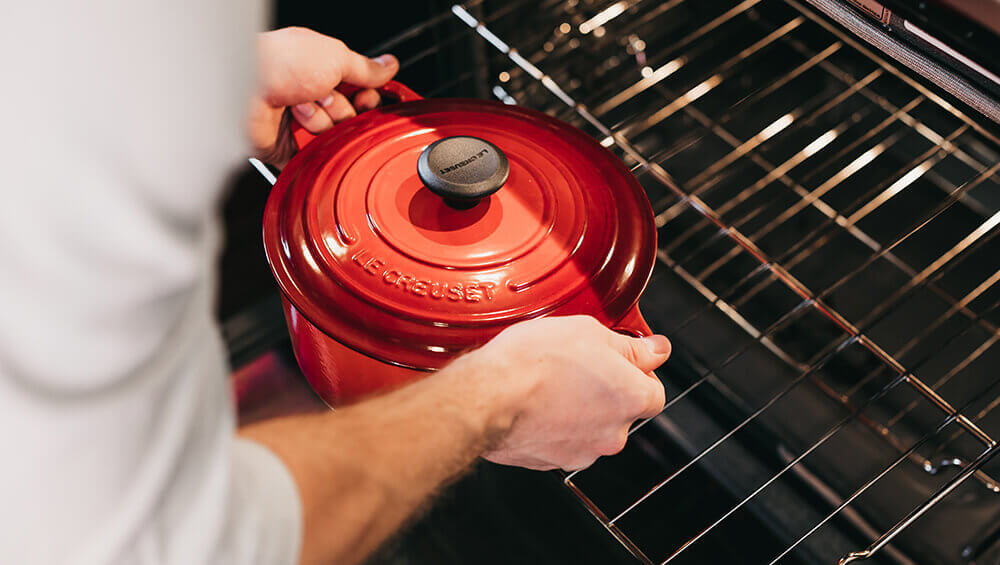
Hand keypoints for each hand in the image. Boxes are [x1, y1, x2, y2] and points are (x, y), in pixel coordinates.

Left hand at [250, 27, 398, 167]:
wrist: (243, 88)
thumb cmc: (280, 63)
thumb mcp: (334, 57)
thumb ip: (365, 68)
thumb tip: (389, 66)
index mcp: (323, 70)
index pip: (361, 92)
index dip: (368, 99)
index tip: (367, 98)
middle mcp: (311, 95)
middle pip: (350, 117)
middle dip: (341, 110)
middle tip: (323, 96)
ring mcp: (299, 122)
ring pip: (333, 137)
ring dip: (320, 123)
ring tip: (299, 109)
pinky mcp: (288, 147)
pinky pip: (315, 157)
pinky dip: (310, 147)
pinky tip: (296, 129)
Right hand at [451, 315, 669, 470]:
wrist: (487, 396)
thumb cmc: (535, 360)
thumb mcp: (590, 331)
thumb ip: (631, 346)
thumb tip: (657, 349)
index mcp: (632, 399)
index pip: (654, 392)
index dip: (637, 373)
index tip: (620, 360)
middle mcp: (613, 433)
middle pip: (621, 412)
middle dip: (605, 392)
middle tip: (577, 366)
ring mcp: (582, 452)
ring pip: (591, 428)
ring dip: (578, 409)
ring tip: (550, 383)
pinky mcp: (550, 463)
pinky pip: (561, 441)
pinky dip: (553, 426)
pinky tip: (535, 403)